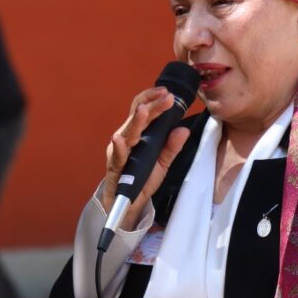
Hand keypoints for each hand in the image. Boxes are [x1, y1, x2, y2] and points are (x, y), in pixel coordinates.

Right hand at [101, 88, 190, 229]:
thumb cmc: (141, 179)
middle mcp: (126, 138)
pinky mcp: (114, 166)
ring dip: (135, 121)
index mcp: (137, 134)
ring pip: (127, 132)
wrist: (126, 204)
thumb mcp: (162, 162)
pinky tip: (120, 139)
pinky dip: (119, 148)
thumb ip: (172, 146)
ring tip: (144, 111)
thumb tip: (183, 130)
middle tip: (166, 97)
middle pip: (137, 116)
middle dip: (151, 105)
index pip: (143, 110)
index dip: (154, 100)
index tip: (168, 94)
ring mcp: (119, 151)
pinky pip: (117, 156)